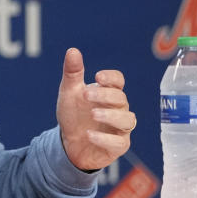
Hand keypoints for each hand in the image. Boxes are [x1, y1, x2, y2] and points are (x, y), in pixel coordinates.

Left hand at [56, 48, 134, 170]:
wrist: (68, 144)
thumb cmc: (74, 115)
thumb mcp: (69, 93)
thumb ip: (72, 73)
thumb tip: (72, 50)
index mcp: (108, 94)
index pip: (118, 81)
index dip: (111, 78)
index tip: (97, 77)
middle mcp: (119, 109)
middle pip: (121, 98)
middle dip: (105, 95)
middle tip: (86, 95)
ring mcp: (120, 129)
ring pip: (127, 120)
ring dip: (111, 116)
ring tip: (93, 114)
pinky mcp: (117, 147)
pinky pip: (119, 143)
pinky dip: (104, 139)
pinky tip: (89, 134)